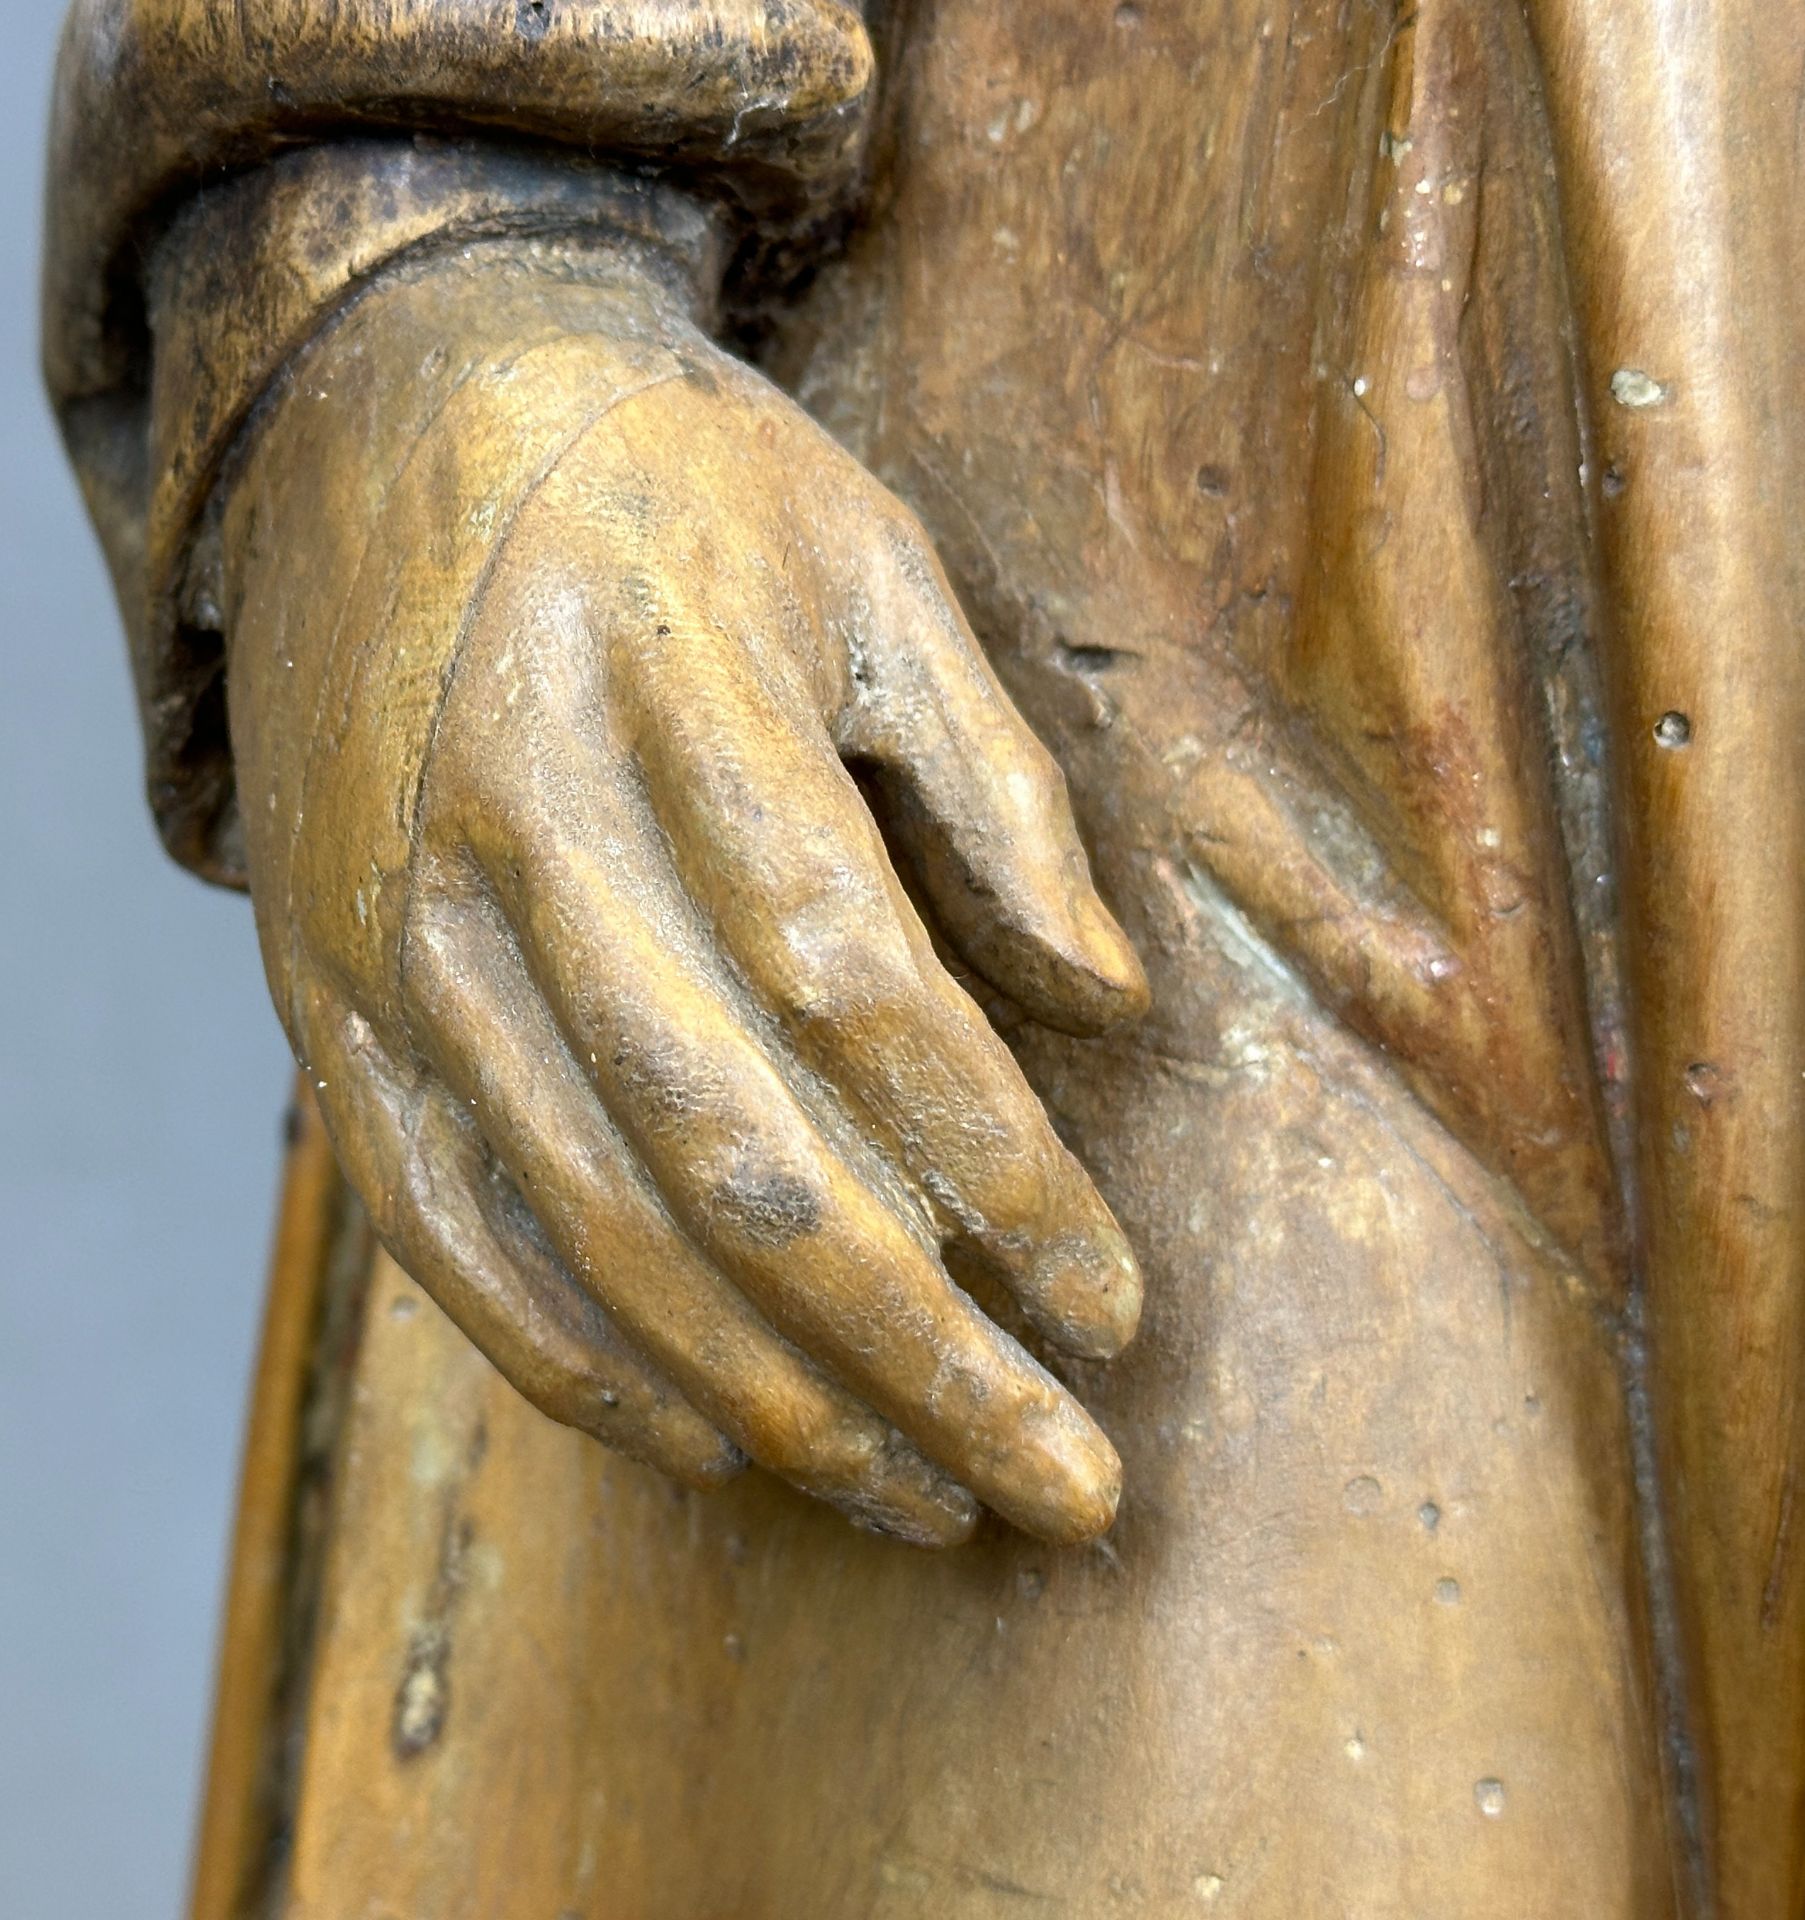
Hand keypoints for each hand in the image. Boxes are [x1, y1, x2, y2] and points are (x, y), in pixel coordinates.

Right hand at [221, 242, 1148, 1545]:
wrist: (393, 412)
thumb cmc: (673, 486)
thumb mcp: (871, 558)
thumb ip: (997, 785)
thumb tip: (1110, 1002)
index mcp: (675, 698)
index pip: (859, 991)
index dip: (1000, 1172)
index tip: (1116, 1306)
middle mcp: (518, 835)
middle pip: (739, 1161)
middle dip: (919, 1357)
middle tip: (1060, 1485)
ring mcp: (402, 936)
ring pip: (598, 1231)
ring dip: (773, 1400)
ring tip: (923, 1498)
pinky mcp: (333, 1001)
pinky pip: (445, 1230)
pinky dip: (580, 1361)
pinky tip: (712, 1440)